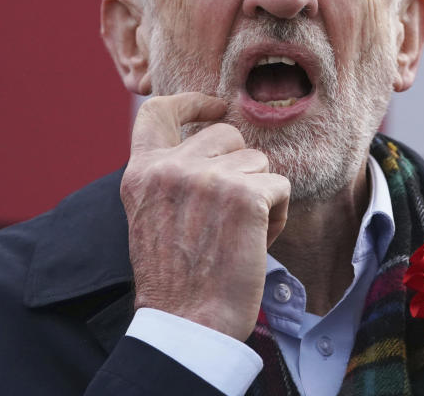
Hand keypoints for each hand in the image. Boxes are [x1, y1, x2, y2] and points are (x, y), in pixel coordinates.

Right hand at [120, 92, 289, 340]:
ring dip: (260, 194)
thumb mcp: (153, 216)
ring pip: (258, 161)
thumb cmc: (177, 279)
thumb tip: (213, 140)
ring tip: (239, 235)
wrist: (188, 322)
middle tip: (231, 213)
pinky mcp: (246, 195)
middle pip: (227, 134)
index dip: (191, 102)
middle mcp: (172, 168)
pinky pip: (281, 185)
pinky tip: (256, 243)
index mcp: (142, 173)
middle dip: (240, 167)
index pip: (158, 111)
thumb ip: (172, 178)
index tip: (214, 106)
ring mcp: (209, 178)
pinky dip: (278, 215)